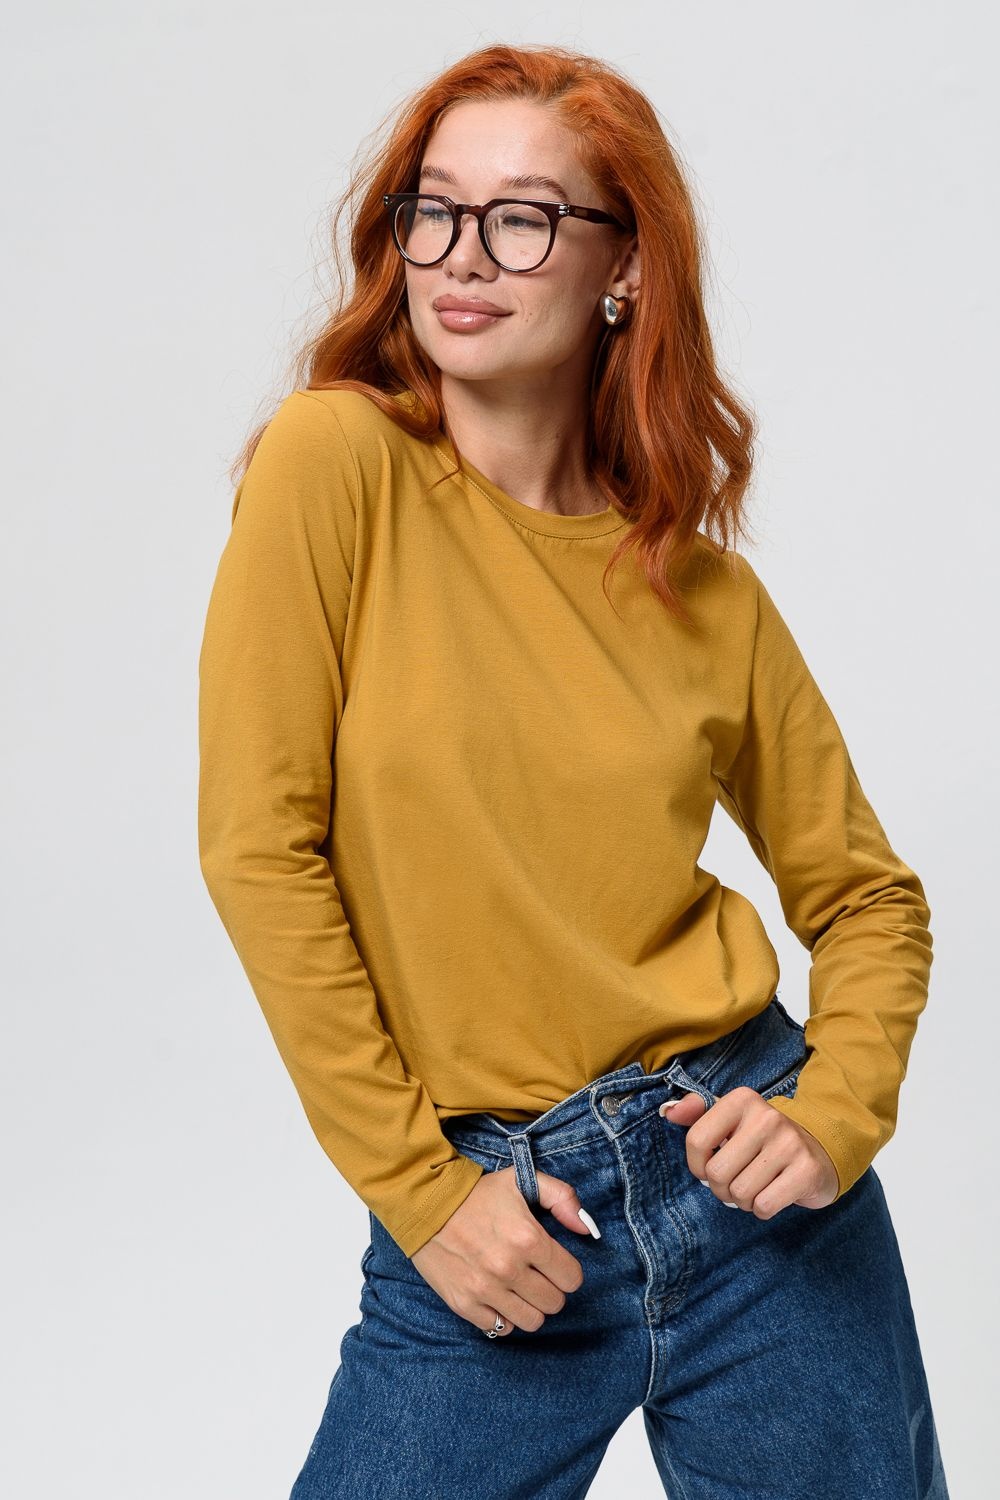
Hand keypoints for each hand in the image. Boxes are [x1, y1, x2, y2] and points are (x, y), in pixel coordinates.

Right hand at [409, 1166, 596, 1335]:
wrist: (426, 1203)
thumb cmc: (479, 1193)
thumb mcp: (523, 1180)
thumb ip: (562, 1198)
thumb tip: (587, 1230)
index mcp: (528, 1238)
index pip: (572, 1278)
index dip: (566, 1270)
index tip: (553, 1262)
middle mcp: (509, 1268)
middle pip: (554, 1303)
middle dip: (550, 1289)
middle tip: (536, 1274)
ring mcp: (485, 1290)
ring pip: (532, 1322)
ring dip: (530, 1306)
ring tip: (520, 1288)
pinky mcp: (464, 1304)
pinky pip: (501, 1329)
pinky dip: (504, 1316)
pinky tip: (498, 1296)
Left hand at [660, 1087, 839, 1216]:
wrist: (818, 1151)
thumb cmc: (762, 1140)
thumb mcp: (731, 1120)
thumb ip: (697, 1113)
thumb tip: (670, 1113)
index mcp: (741, 1100)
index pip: (696, 1141)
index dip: (697, 1166)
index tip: (710, 1166)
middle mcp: (767, 1116)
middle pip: (717, 1173)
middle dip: (721, 1188)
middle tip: (737, 1181)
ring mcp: (789, 1142)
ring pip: (739, 1193)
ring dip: (743, 1200)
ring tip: (756, 1186)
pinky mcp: (807, 1170)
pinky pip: (763, 1206)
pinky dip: (762, 1210)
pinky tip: (773, 1194)